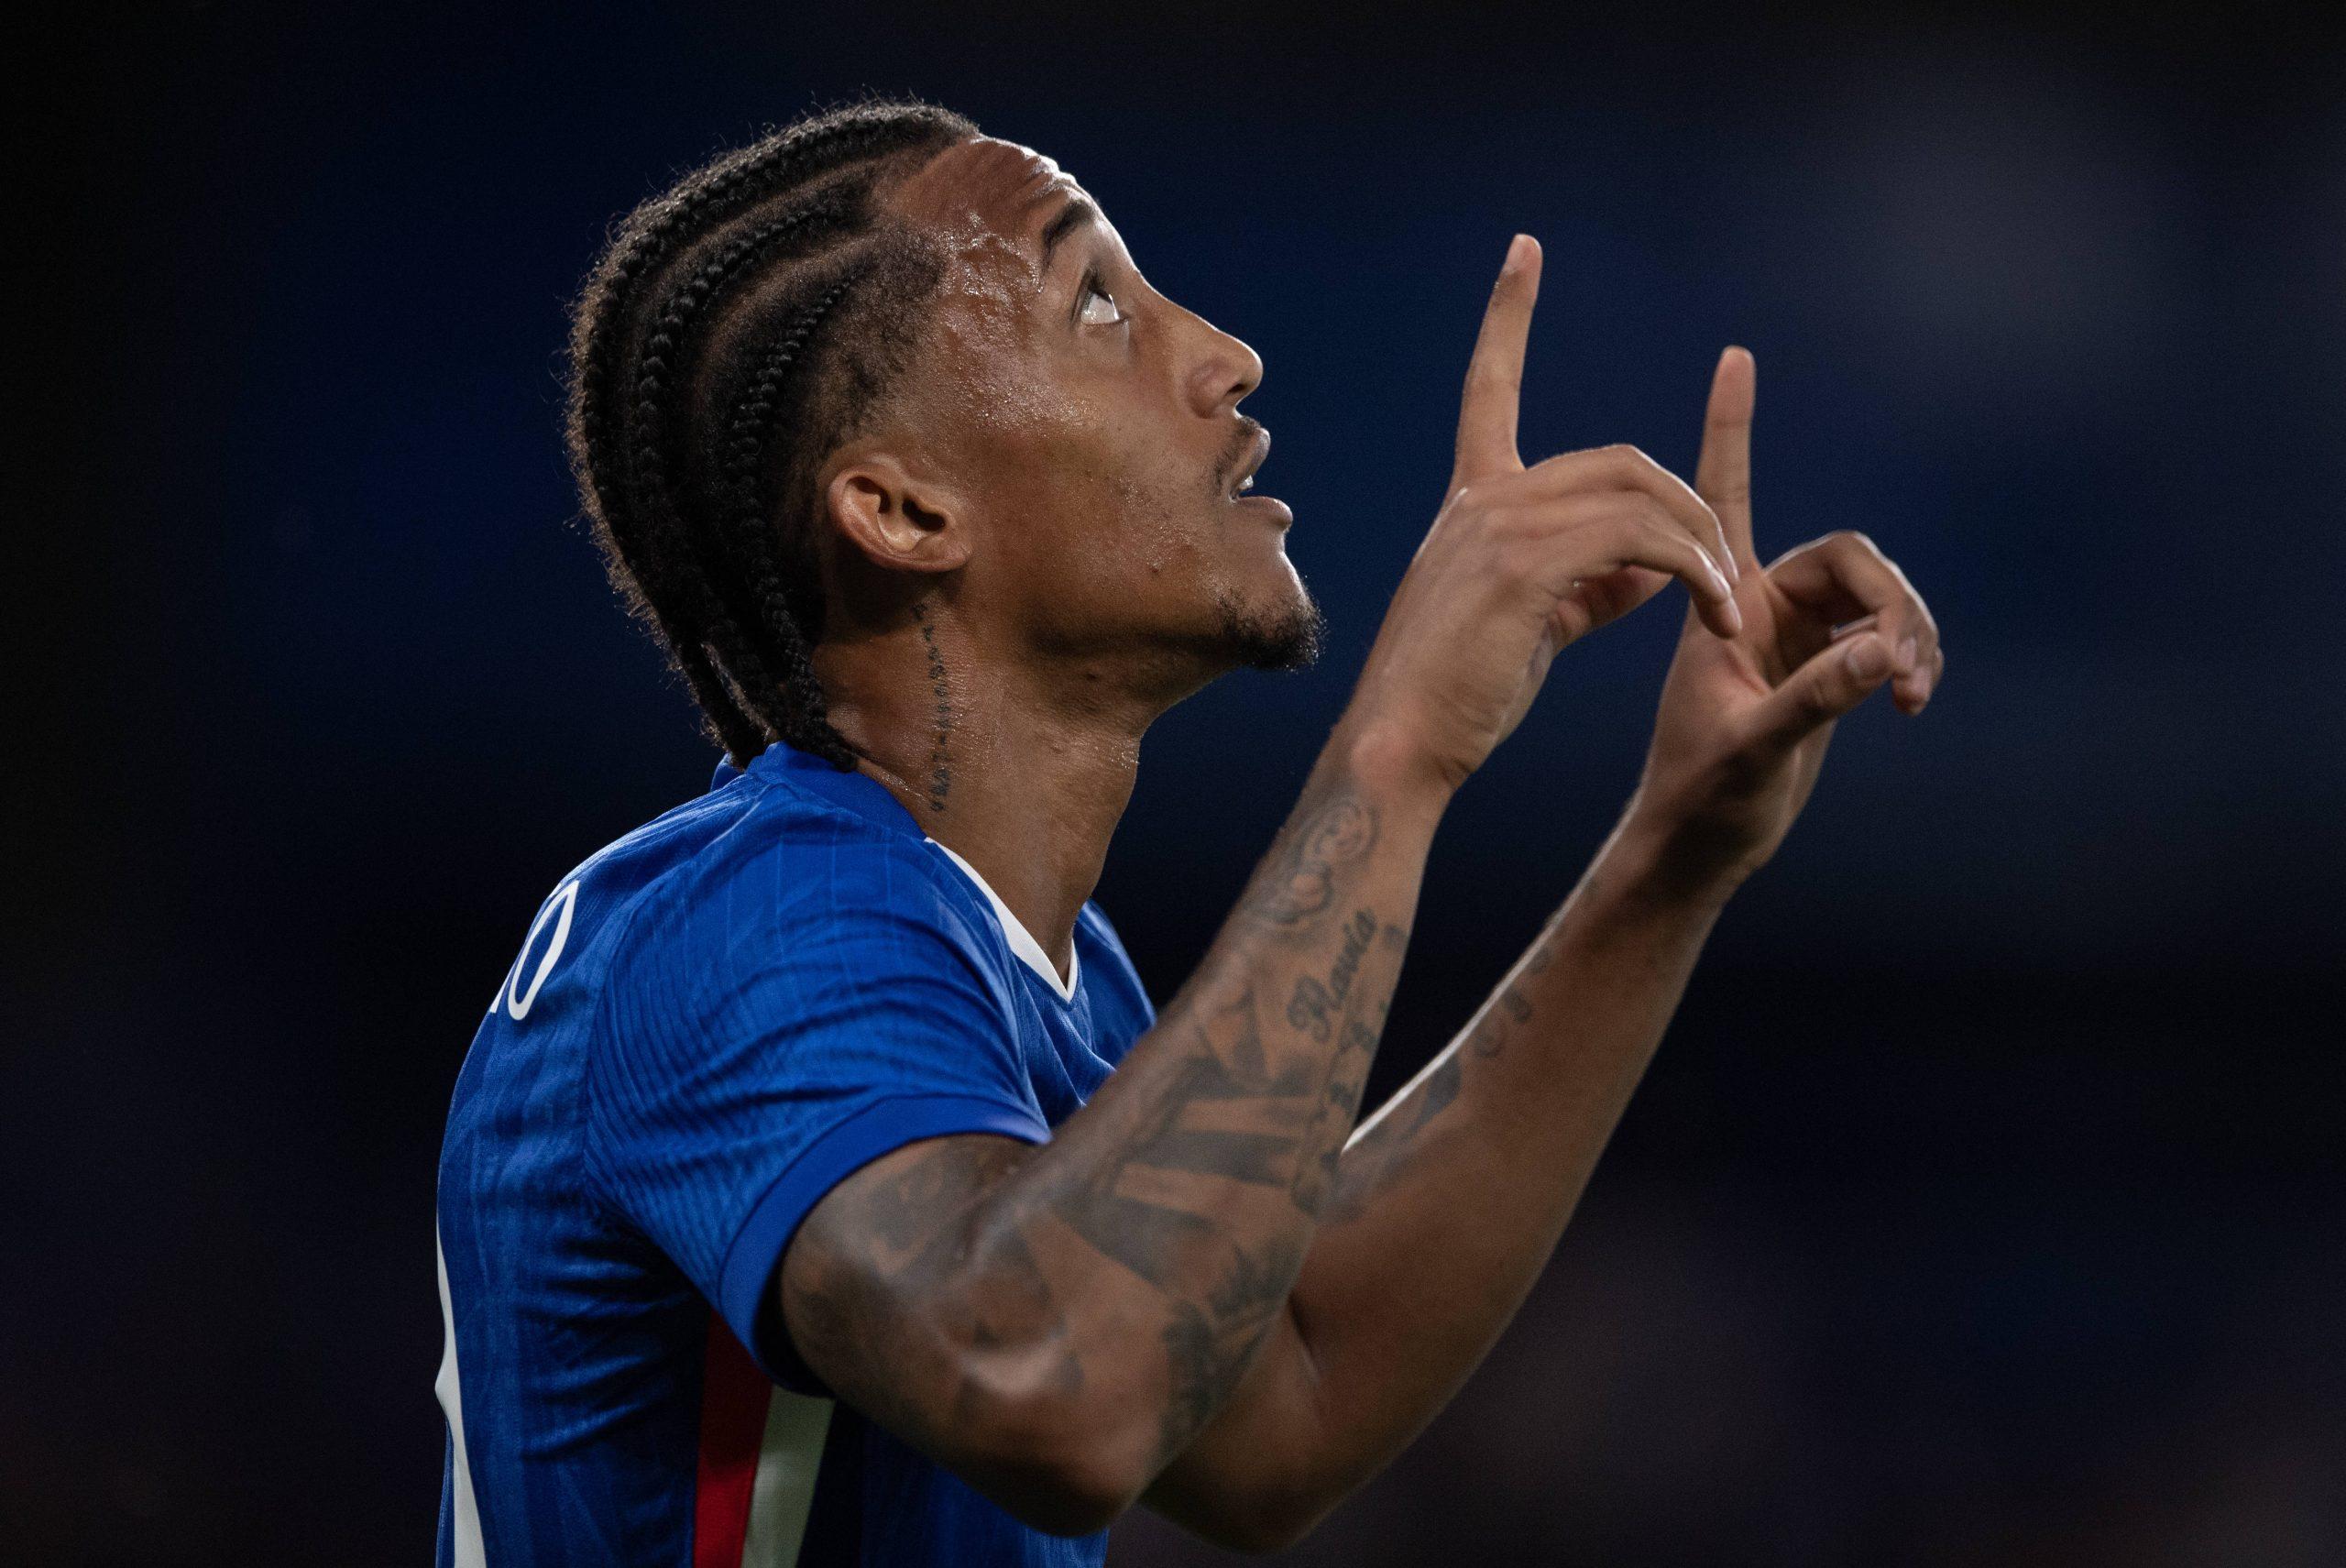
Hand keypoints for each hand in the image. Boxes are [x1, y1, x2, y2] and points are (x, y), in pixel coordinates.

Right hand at [1346, 236, 1745, 798]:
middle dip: (1688, 510)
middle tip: (1725, 575)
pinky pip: (1639, 538)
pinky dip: (1691, 570)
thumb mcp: (1530, 627)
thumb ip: (1592, 586)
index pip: (1490, 387)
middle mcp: (1482, 498)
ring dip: (1701, 549)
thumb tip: (1653, 572)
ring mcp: (1499, 524)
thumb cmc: (1459, 698)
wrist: (1401, 747)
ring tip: (1725, 604)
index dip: (1509, 315)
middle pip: (1619, 460)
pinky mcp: (1525, 564)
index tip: (1524, 250)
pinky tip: (1710, 610)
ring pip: (1638, 494)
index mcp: (1472, 503)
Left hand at [1624, 347, 1943, 890]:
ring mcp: (1796, 635)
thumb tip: (1883, 651)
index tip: (1735, 356)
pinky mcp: (1825, 667)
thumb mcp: (1756, 749)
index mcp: (1720, 602)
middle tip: (1902, 670)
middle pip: (1852, 559)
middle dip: (1892, 605)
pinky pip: (1889, 635)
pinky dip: (1910, 659)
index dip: (1732, 428)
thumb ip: (1817, 699)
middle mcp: (1759, 603)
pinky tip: (1909, 699)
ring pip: (1881, 597)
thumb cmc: (1703, 798)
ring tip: (1909, 693)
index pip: (1726, 494)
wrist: (1697, 845)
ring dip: (1911, 635)